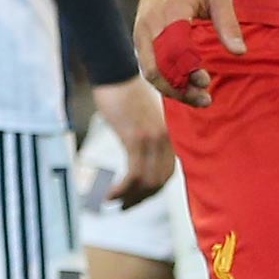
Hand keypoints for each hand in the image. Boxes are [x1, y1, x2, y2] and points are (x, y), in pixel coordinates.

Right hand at [90, 75, 173, 207]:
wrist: (115, 71)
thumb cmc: (123, 90)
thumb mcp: (141, 115)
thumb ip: (146, 133)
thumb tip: (139, 151)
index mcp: (168, 133)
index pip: (168, 171)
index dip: (154, 190)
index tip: (138, 198)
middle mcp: (165, 138)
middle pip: (160, 181)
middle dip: (142, 198)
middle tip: (124, 206)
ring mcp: (152, 139)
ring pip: (148, 182)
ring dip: (130, 198)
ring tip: (115, 203)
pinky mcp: (135, 138)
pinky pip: (134, 174)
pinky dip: (123, 190)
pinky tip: (110, 194)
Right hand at [133, 0, 245, 108]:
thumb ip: (228, 23)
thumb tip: (240, 52)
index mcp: (170, 12)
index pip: (174, 51)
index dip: (188, 71)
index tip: (206, 80)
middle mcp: (149, 25)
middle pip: (158, 68)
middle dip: (180, 88)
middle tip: (205, 97)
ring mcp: (141, 32)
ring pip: (150, 71)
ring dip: (171, 89)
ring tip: (197, 97)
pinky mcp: (139, 38)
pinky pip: (147, 66)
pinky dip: (164, 80)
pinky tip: (184, 87)